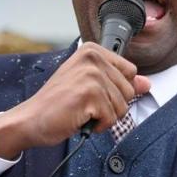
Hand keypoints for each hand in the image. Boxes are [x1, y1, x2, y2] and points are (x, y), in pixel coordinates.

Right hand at [0, 42, 150, 158]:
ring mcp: (91, 75)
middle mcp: (92, 58)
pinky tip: (80, 118)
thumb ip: (118, 82)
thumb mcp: (90, 87)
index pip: (130, 72)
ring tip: (81, 111)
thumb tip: (146, 84)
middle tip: (85, 105)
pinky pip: (112, 118)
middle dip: (111, 105)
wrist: (31, 119)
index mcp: (92, 51)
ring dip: (103, 117)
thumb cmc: (57, 104)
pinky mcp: (90, 94)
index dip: (115, 89)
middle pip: (129, 90)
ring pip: (122, 106)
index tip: (93, 93)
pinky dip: (98, 125)